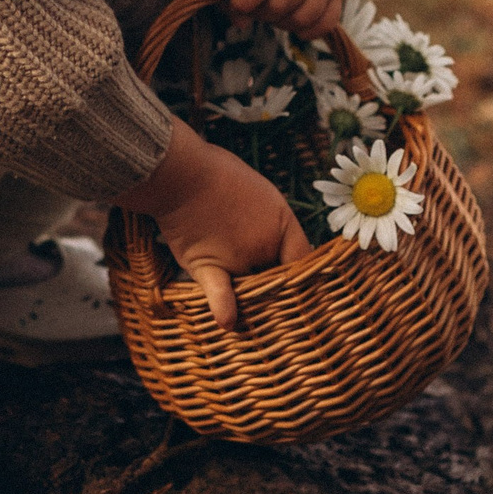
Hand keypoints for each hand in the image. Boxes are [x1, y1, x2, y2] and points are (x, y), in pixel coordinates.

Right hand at [116, 126, 312, 331]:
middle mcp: (264, 245)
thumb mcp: (261, 193)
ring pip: (253, 291)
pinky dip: (223, 308)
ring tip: (261, 321)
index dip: (310, 275)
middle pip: (281, 281)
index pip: (305, 259)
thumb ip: (273, 222)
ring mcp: (236, 258)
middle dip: (284, 294)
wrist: (182, 170)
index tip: (310, 286)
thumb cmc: (220, 174)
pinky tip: (228, 322)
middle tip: (284, 306)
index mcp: (280, 225)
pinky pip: (219, 293)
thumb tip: (280, 247)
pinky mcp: (206, 266)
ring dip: (256, 302)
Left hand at [220, 0, 344, 38]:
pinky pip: (322, 27)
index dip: (244, 0)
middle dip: (259, 12)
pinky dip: (303, 30)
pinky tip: (291, 15)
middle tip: (254, 3)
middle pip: (279, 5)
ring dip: (279, 22)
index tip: (236, 5)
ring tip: (273, 5)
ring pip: (300, 19)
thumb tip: (240, 19)